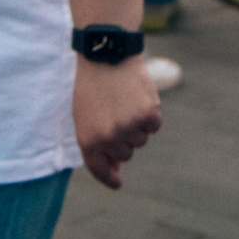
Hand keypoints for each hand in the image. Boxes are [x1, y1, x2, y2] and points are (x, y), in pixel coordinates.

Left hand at [74, 57, 161, 188]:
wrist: (107, 54)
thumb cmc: (93, 86)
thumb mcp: (85, 116)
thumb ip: (96, 142)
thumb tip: (115, 166)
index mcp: (88, 140)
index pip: (100, 169)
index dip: (109, 179)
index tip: (118, 183)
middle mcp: (109, 138)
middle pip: (125, 154)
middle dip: (123, 139)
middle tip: (116, 113)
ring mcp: (130, 127)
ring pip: (141, 140)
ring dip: (136, 126)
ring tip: (125, 102)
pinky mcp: (148, 115)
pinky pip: (154, 126)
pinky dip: (150, 115)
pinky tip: (139, 98)